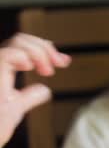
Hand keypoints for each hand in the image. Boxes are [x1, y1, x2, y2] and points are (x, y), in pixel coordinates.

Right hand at [0, 33, 70, 147]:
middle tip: (60, 64)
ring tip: (47, 71)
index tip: (63, 61)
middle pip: (20, 39)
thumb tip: (44, 89)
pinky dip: (22, 56)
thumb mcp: (15, 109)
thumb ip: (29, 96)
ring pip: (16, 42)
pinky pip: (6, 56)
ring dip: (40, 53)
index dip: (44, 49)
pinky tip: (30, 67)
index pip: (20, 45)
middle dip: (46, 48)